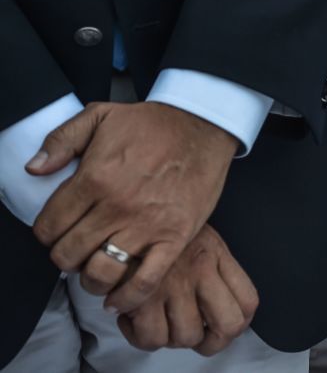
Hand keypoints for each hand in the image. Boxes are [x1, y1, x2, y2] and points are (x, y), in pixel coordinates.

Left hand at [27, 102, 237, 311]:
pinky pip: (145, 281)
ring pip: (101, 273)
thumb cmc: (153, 123)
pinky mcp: (174, 237)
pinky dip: (127, 297)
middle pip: (69, 254)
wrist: (203, 126)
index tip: (58, 232)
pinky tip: (118, 298)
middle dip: (66, 257)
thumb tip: (34, 169)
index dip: (47, 234)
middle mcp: (116, 207)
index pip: (49, 227)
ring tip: (95, 272)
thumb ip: (61, 140)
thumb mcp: (101, 115)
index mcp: (94, 178)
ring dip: (91, 280)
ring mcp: (146, 226)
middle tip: (77, 250)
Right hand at [117, 224, 258, 354]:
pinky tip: (134, 320)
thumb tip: (219, 305)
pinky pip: (151, 338)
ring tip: (158, 321)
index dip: (238, 323)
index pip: (248, 301)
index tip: (220, 325)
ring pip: (186, 337)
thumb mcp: (195, 234)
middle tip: (194, 335)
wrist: (121, 210)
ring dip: (171, 337)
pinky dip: (142, 336)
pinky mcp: (142, 296)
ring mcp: (173, 284)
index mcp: (216, 255)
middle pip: (228, 326)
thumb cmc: (155, 227)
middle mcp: (201, 270)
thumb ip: (213, 265)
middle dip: (212, 342)